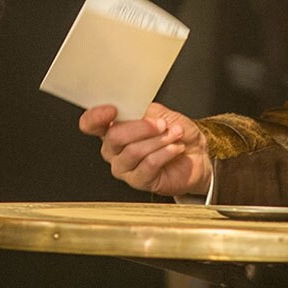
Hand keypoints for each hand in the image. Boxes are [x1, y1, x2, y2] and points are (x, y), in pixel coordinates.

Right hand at [82, 102, 211, 197]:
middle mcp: (113, 149)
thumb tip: (132, 106)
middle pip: (114, 137)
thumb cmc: (177, 134)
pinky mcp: (139, 181)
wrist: (197, 155)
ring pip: (133, 151)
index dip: (96, 116)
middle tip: (162, 124)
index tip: (112, 110)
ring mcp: (124, 167)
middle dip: (143, 127)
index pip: (90, 123)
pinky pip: (148, 164)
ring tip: (175, 135)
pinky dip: (166, 153)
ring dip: (159, 140)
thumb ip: (142, 110)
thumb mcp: (160, 114)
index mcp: (113, 128)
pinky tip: (176, 148)